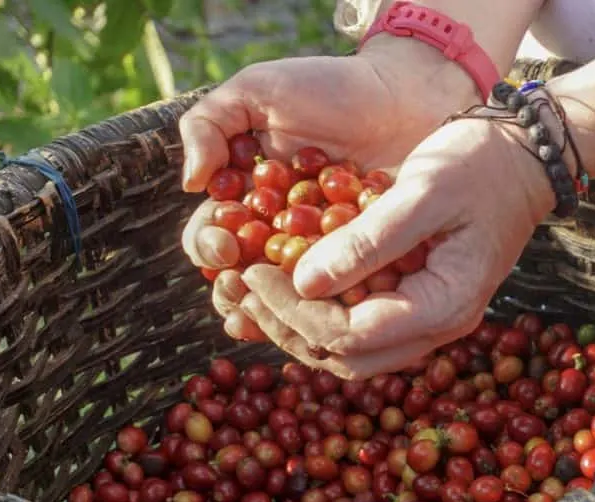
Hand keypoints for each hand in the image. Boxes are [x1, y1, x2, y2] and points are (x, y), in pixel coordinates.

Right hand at [178, 38, 479, 337]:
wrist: (405, 94)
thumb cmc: (329, 88)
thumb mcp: (258, 90)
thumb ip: (209, 125)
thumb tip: (190, 183)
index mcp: (244, 200)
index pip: (211, 237)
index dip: (209, 248)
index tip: (225, 246)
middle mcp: (277, 234)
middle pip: (244, 280)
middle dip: (239, 293)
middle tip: (247, 291)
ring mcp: (323, 254)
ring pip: (292, 300)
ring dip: (280, 315)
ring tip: (279, 321)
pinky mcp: (366, 264)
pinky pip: (345, 296)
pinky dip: (335, 310)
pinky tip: (332, 320)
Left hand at [230, 116, 556, 378]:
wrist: (525, 157)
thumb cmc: (481, 165)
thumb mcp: (423, 191)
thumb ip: (368, 241)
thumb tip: (303, 282)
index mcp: (444, 305)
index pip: (351, 334)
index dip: (293, 310)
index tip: (252, 270)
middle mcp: (439, 326)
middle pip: (348, 357)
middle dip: (288, 328)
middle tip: (242, 287)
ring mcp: (430, 318)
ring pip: (352, 352)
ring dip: (299, 328)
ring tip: (254, 291)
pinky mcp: (419, 301)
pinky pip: (362, 327)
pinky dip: (321, 314)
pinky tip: (289, 285)